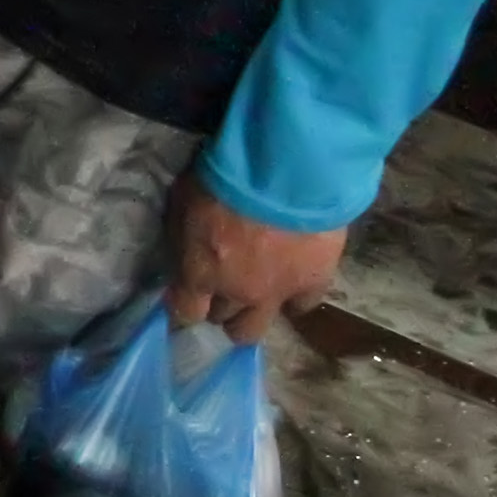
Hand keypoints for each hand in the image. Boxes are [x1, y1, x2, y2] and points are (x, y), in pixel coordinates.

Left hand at [164, 173, 346, 342]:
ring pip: (256, 327)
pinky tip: (293, 285)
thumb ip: (182, 236)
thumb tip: (184, 253)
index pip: (184, 311)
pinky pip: (301, 306)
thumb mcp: (183, 200)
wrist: (287, 169)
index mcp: (200, 273)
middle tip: (223, 287)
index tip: (188, 297)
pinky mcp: (313, 282)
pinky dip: (294, 299)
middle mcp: (235, 293)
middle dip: (219, 306)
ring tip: (255, 293)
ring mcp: (276, 293)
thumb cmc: (226, 175)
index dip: (185, 306)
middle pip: (221, 318)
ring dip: (250, 312)